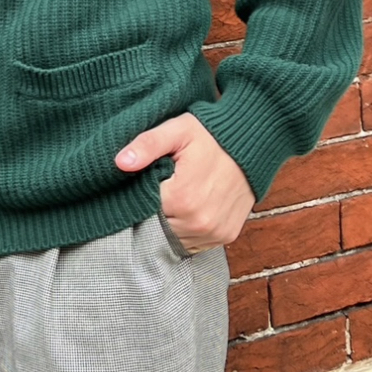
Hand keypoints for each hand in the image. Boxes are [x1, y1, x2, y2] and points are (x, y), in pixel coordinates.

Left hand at [115, 112, 253, 251]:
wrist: (252, 143)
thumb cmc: (211, 134)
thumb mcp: (176, 130)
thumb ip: (147, 145)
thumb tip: (120, 162)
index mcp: (181, 199)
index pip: (142, 210)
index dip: (140, 195)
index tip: (147, 179)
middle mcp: (199, 223)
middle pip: (158, 227)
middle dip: (154, 210)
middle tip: (162, 185)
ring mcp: (214, 233)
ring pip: (176, 238)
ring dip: (171, 222)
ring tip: (176, 195)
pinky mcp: (226, 235)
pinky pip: (196, 242)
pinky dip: (188, 228)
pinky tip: (189, 207)